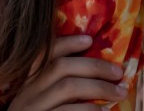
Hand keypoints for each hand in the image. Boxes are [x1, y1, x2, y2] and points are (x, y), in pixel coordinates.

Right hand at [8, 35, 127, 110]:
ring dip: (98, 88)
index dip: (65, 43)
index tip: (88, 39)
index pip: (42, 53)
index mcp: (25, 83)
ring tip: (119, 92)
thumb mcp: (36, 102)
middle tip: (118, 71)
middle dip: (92, 66)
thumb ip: (49, 86)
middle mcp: (27, 94)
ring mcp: (35, 110)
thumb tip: (84, 69)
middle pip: (60, 68)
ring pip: (67, 88)